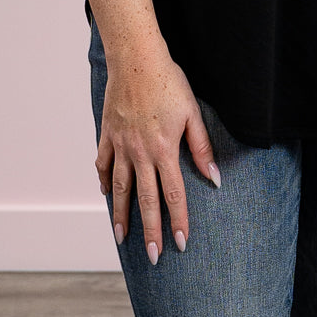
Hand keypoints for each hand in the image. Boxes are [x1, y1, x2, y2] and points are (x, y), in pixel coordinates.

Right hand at [95, 40, 220, 262]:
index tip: (181, 244)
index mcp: (164, 150)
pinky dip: (102, 180)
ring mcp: (121, 145)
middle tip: (152, 257)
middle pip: (146, 200)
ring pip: (118, 188)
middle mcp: (140, 153)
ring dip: (121, 215)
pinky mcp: (107, 134)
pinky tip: (105, 193)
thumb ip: (202, 147)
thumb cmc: (169, 82)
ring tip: (122, 237)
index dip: (179, 222)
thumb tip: (214, 177)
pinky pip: (102, 163)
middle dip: (150, 231)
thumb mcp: (192, 113)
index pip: (173, 195)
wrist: (136, 59)